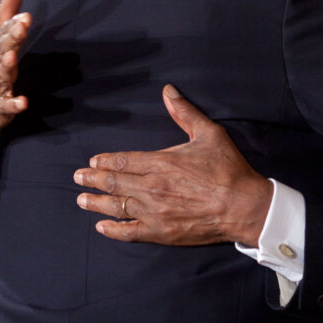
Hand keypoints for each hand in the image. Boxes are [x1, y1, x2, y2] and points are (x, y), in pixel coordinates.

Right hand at [0, 0, 30, 158]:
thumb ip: (6, 9)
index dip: (11, 24)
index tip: (25, 17)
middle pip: (0, 49)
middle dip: (10, 38)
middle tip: (22, 26)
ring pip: (1, 75)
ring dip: (7, 66)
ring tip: (12, 58)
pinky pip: (6, 106)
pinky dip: (14, 105)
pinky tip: (23, 103)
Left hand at [73, 85, 272, 246]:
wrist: (244, 206)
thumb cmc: (227, 169)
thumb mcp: (208, 133)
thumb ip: (184, 112)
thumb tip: (168, 91)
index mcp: (160, 162)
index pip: (123, 160)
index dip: (105, 161)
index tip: (92, 162)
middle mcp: (151, 187)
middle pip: (114, 183)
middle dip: (93, 180)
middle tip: (78, 178)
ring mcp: (154, 212)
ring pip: (117, 206)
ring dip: (96, 202)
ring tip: (82, 199)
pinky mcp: (161, 232)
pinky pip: (130, 231)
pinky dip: (114, 229)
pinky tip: (102, 226)